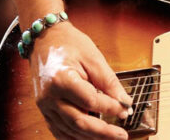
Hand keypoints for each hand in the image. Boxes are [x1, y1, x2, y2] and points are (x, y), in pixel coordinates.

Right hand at [29, 21, 133, 139]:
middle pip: (79, 122)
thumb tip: (124, 102)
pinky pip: (59, 130)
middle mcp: (49, 97)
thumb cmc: (69, 44)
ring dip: (91, 137)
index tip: (125, 109)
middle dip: (103, 132)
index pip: (90, 101)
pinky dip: (75, 137)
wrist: (44, 40)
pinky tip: (89, 138)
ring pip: (69, 130)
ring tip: (110, 137)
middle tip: (121, 135)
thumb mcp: (93, 58)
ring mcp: (45, 106)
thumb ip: (109, 82)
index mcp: (62, 80)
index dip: (110, 107)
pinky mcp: (44, 110)